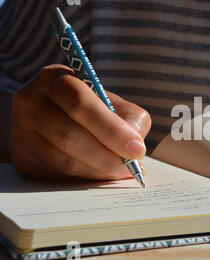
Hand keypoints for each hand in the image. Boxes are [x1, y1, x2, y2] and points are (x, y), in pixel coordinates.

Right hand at [10, 64, 150, 180]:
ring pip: (64, 160)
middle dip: (107, 155)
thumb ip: (130, 118)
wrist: (54, 121)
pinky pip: (59, 176)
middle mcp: (30, 102)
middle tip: (132, 167)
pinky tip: (104, 175)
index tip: (137, 149)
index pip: (80, 104)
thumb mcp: (112, 102)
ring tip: (123, 172)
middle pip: (69, 135)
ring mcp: (22, 133)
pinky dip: (87, 179)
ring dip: (99, 171)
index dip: (111, 129)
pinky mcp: (24, 161)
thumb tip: (135, 146)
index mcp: (54, 79)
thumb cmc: (91, 110)